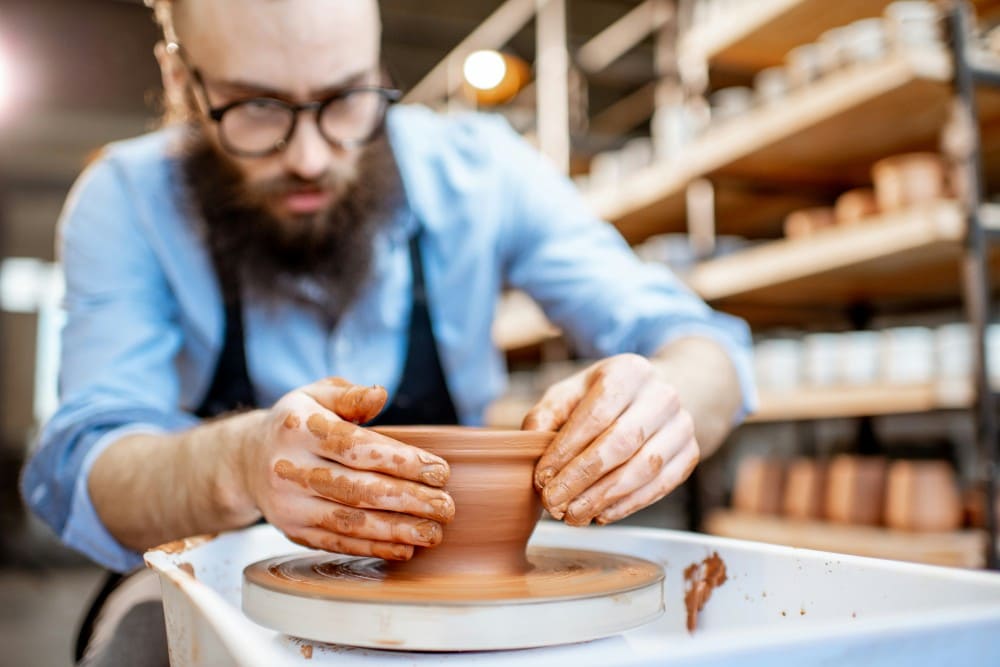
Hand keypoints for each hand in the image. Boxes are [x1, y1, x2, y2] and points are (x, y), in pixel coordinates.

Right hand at [241, 377, 454, 559]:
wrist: (245, 461)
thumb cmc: (296, 423)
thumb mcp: (316, 394)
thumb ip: (349, 394)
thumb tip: (379, 393)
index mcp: (299, 428)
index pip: (356, 447)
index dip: (401, 461)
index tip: (440, 471)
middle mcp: (290, 468)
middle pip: (358, 489)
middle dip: (408, 500)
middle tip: (446, 507)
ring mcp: (289, 505)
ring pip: (349, 521)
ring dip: (396, 530)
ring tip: (433, 533)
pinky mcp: (292, 532)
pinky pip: (337, 543)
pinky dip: (373, 548)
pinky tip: (405, 548)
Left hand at [523, 354, 698, 526]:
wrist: (657, 395)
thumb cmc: (605, 396)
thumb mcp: (572, 392)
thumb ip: (547, 416)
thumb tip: (530, 449)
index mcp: (628, 371)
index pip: (596, 415)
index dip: (566, 450)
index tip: (542, 477)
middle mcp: (662, 395)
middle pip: (621, 443)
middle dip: (582, 479)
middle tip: (553, 503)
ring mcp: (682, 425)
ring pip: (644, 468)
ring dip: (604, 497)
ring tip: (572, 515)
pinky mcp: (690, 453)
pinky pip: (661, 485)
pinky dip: (629, 505)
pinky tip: (602, 515)